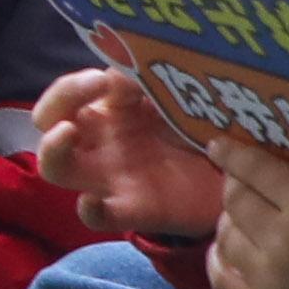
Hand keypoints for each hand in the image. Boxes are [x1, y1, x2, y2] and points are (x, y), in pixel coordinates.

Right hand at [29, 65, 224, 241]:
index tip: (104, 77)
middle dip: (57, 103)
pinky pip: (98, 217)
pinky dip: (89, 210)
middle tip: (91, 89)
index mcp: (109, 111)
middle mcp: (100, 142)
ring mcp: (111, 178)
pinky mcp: (131, 210)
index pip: (66, 94)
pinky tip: (92, 201)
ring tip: (67, 135)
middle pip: (49, 123)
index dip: (74, 84)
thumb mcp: (179, 95)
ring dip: (53, 150)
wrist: (240, 173)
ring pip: (56, 168)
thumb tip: (122, 71)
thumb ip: (152, 82)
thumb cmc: (202, 127)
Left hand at [198, 138, 288, 288]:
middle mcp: (282, 238)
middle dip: (233, 187)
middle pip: (235, 201)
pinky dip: (218, 260)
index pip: (257, 169)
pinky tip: (228, 252)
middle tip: (238, 184)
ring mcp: (267, 276)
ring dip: (229, 224)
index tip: (218, 146)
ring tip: (242, 221)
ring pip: (225, 237)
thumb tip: (278, 158)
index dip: (233, 155)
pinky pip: (220, 277)